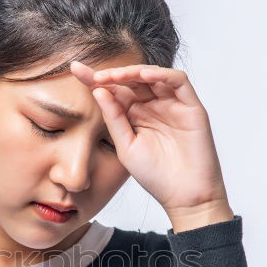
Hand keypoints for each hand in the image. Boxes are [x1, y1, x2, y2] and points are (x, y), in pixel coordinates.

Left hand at [69, 59, 229, 216]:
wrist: (184, 197)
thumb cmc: (156, 176)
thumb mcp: (126, 146)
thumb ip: (113, 119)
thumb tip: (98, 91)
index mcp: (135, 115)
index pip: (115, 90)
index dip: (95, 79)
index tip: (75, 70)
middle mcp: (154, 106)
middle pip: (132, 79)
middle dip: (112, 74)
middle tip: (93, 75)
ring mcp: (173, 104)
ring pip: (153, 75)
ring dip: (133, 71)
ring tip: (114, 76)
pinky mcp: (191, 106)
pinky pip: (178, 81)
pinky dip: (161, 74)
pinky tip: (143, 76)